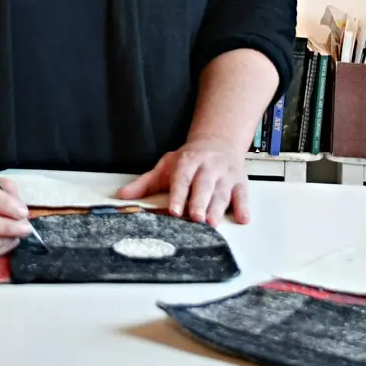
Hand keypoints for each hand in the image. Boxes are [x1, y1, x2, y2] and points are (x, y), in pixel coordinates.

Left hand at [116, 136, 249, 225]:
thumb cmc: (188, 159)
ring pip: (222, 192)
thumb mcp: (165, 166)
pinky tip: (243, 218)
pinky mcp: (240, 183)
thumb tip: (121, 195)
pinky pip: (243, 195)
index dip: (179, 195)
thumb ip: (145, 183)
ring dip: (218, 208)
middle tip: (196, 219)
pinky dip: (244, 207)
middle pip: (204, 186)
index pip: (182, 180)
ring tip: (213, 223)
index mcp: (187, 163)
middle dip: (200, 202)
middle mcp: (207, 168)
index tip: (175, 211)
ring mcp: (225, 175)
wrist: (218, 142)